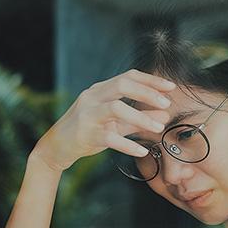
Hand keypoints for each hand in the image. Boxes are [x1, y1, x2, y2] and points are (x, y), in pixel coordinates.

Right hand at [32, 69, 174, 170]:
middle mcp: (93, 97)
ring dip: (141, 117)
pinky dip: (128, 145)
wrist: (56, 147)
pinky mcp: (85, 134)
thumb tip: (165, 115)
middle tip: (167, 104)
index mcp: (100, 90)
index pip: (128, 76)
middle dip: (148, 93)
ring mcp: (88, 115)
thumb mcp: (115, 123)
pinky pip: (110, 138)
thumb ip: (139, 119)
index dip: (151, 80)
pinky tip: (142, 151)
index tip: (171, 87)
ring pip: (117, 109)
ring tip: (159, 128)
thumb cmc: (88, 132)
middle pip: (123, 85)